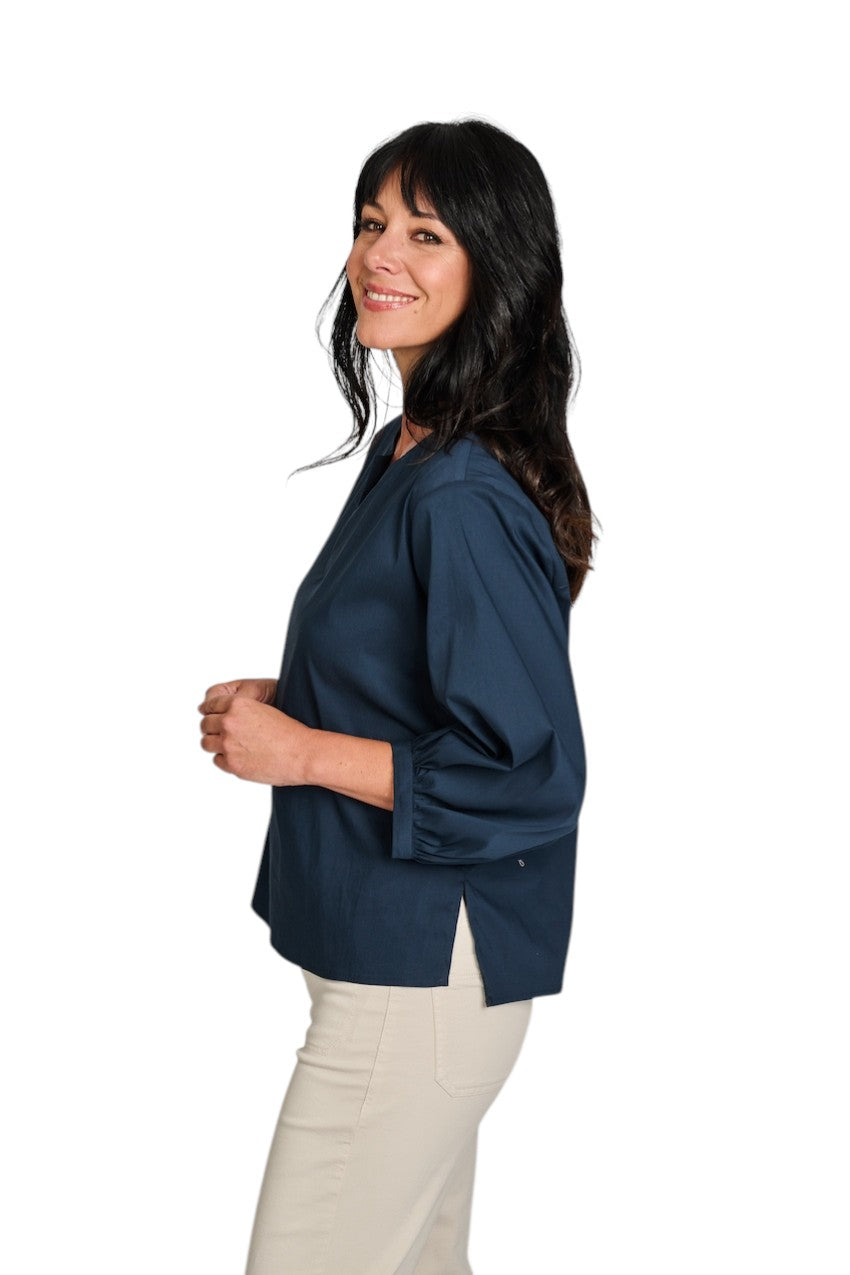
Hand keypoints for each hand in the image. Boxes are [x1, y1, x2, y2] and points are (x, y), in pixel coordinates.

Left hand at [197, 681, 312, 784]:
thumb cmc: (290, 733)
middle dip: (211, 728)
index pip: (210, 705)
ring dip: (214, 744)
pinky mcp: (232, 764)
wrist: (303, 754)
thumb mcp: (264, 710)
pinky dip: (224, 759)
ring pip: (206, 743)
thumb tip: (224, 718)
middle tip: (220, 733)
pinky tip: (238, 757)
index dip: (209, 710)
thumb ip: (242, 712)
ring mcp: (228, 744)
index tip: (208, 714)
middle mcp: (229, 722)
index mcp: (238, 704)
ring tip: (227, 746)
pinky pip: (217, 760)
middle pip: (205, 724)